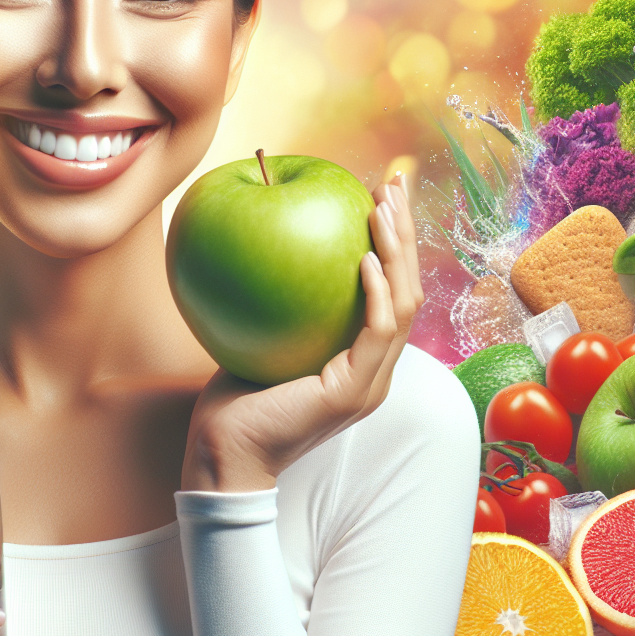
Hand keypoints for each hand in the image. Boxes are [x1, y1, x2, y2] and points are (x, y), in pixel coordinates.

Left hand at [181, 173, 424, 491]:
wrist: (224, 453)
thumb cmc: (236, 397)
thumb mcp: (264, 336)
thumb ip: (282, 303)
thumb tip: (272, 245)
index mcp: (363, 359)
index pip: (392, 289)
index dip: (394, 241)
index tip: (381, 194)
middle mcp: (377, 369)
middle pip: (410, 288)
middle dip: (406, 232)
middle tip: (395, 182)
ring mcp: (372, 383)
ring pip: (406, 305)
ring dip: (398, 252)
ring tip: (384, 206)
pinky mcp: (356, 392)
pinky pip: (378, 331)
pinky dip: (377, 293)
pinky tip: (364, 258)